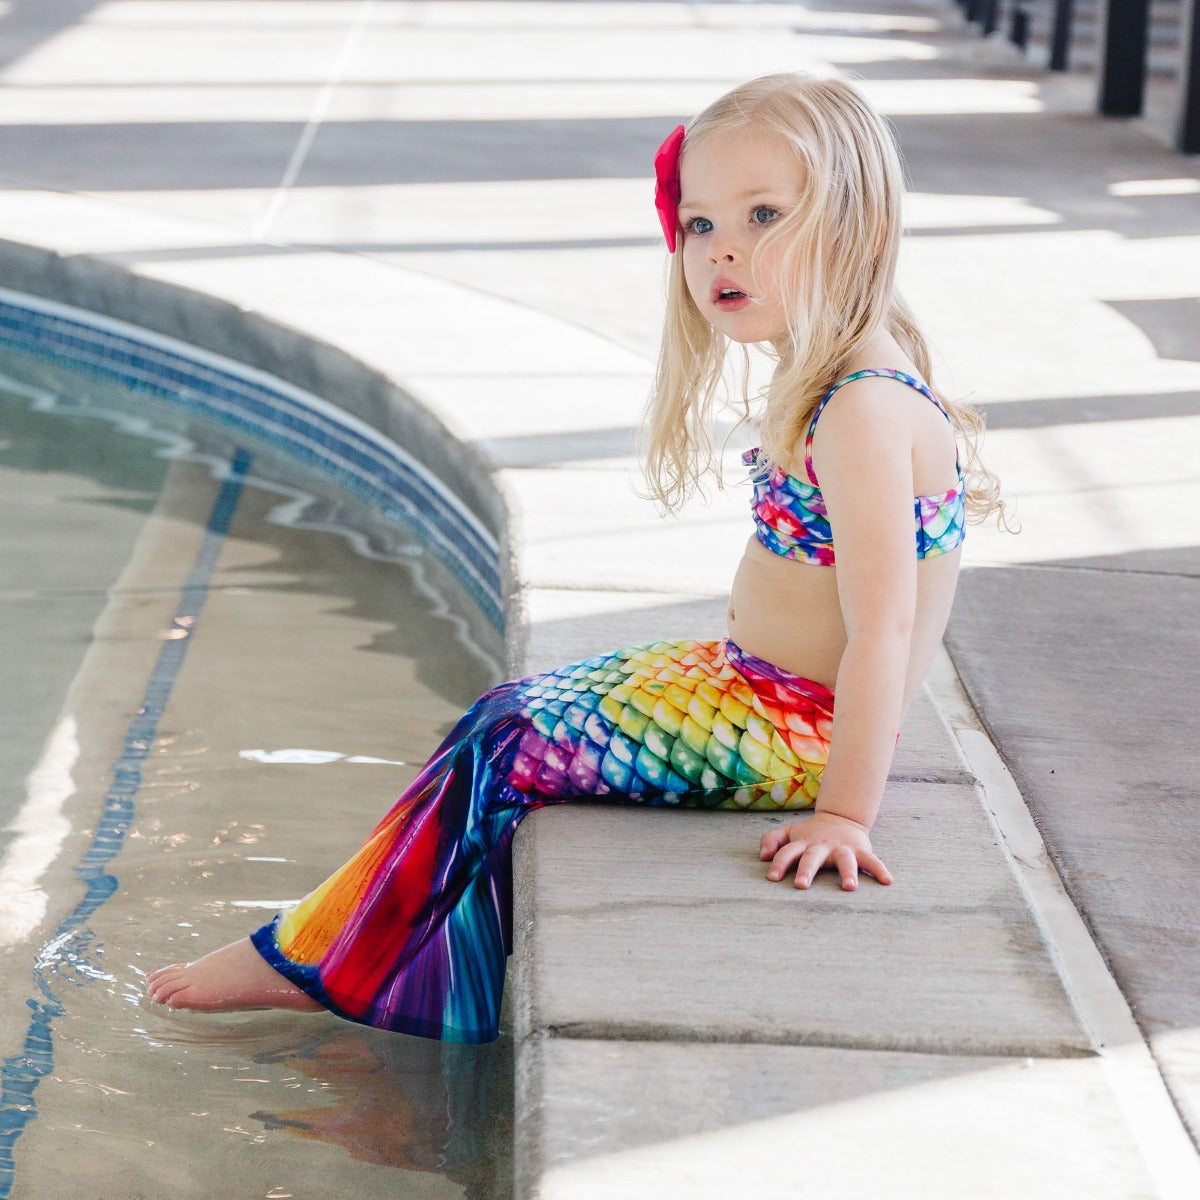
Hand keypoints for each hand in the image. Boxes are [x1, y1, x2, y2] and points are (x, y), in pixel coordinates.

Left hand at [759, 811, 893, 890]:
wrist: (840, 817)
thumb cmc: (809, 833)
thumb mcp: (789, 832)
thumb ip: (772, 840)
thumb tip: (762, 856)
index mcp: (803, 843)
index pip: (787, 852)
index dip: (779, 863)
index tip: (772, 877)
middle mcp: (821, 846)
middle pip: (813, 857)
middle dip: (807, 870)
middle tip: (801, 885)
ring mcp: (842, 848)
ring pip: (845, 860)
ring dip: (848, 872)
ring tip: (849, 887)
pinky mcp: (860, 850)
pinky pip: (872, 860)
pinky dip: (879, 869)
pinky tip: (887, 881)